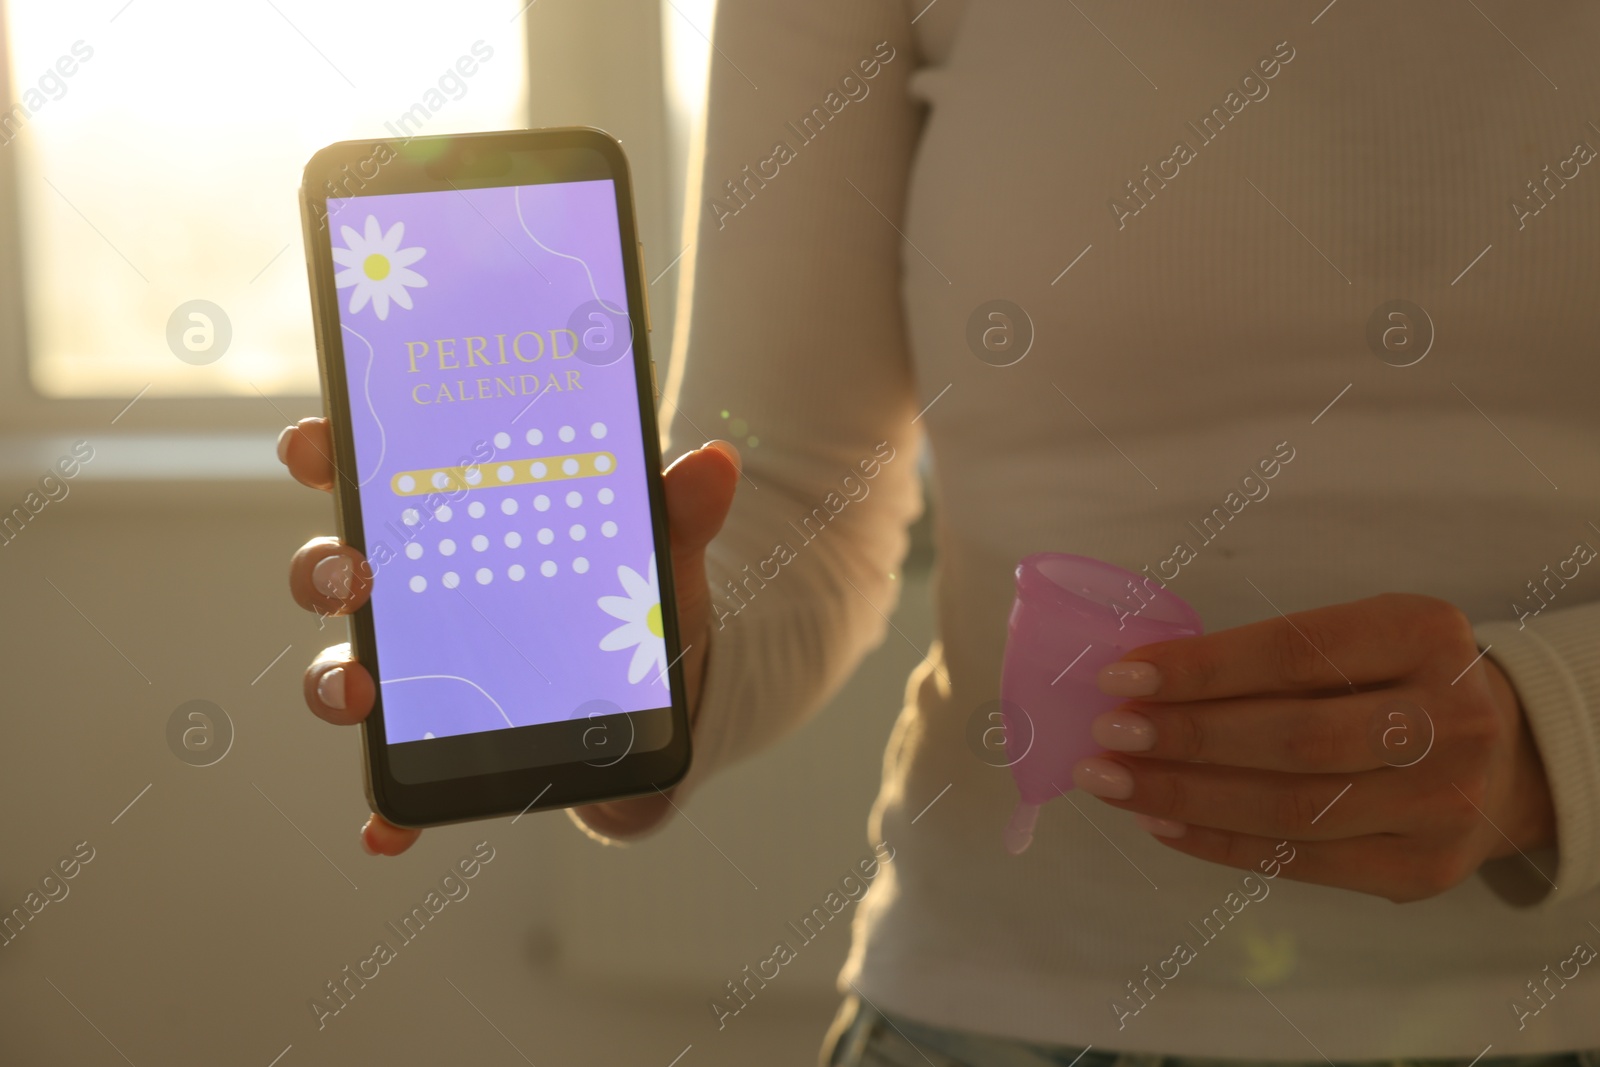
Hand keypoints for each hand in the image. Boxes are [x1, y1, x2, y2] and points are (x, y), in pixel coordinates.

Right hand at [280, 417, 739, 854]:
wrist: (662, 695)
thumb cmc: (635, 603)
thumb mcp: (658, 557)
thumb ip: (677, 512)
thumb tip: (717, 464)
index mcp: (452, 529)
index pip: (373, 478)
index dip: (327, 454)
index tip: (313, 443)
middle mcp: (417, 597)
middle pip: (338, 573)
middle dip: (325, 569)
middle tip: (353, 572)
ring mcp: (422, 673)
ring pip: (347, 670)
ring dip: (335, 681)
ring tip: (362, 691)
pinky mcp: (442, 745)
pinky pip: (400, 780)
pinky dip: (387, 808)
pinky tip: (385, 832)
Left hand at [1074, 592, 1556, 902]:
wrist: (1503, 756)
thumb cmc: (1392, 682)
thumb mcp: (1357, 639)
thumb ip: (1270, 660)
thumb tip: (1139, 685)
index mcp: (1424, 635)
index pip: (1295, 652)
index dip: (1203, 669)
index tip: (1121, 678)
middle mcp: (1451, 719)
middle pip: (1296, 738)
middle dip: (1187, 737)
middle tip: (1108, 735)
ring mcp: (1444, 804)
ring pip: (1293, 808)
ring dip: (1186, 796)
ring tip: (1113, 782)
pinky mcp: (1423, 869)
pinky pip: (1300, 861)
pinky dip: (1218, 842)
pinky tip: (1160, 822)